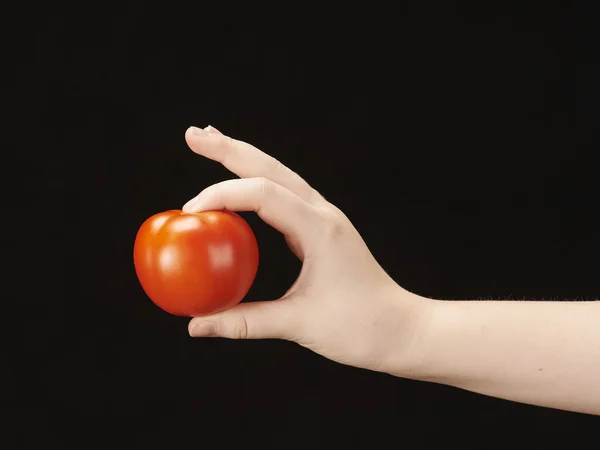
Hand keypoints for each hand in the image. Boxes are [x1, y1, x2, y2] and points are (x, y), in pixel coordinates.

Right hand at [184, 125, 432, 372]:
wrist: (402, 328)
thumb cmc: (361, 326)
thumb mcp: (299, 325)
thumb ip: (245, 323)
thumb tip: (197, 325)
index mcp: (320, 228)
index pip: (263, 194)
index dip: (222, 195)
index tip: (190, 212)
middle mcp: (323, 214)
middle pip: (271, 167)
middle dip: (229, 149)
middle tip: (193, 134)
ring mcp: (324, 218)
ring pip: (279, 175)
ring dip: (244, 158)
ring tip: (210, 143)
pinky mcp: (322, 229)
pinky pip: (284, 196)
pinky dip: (257, 185)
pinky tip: (241, 188)